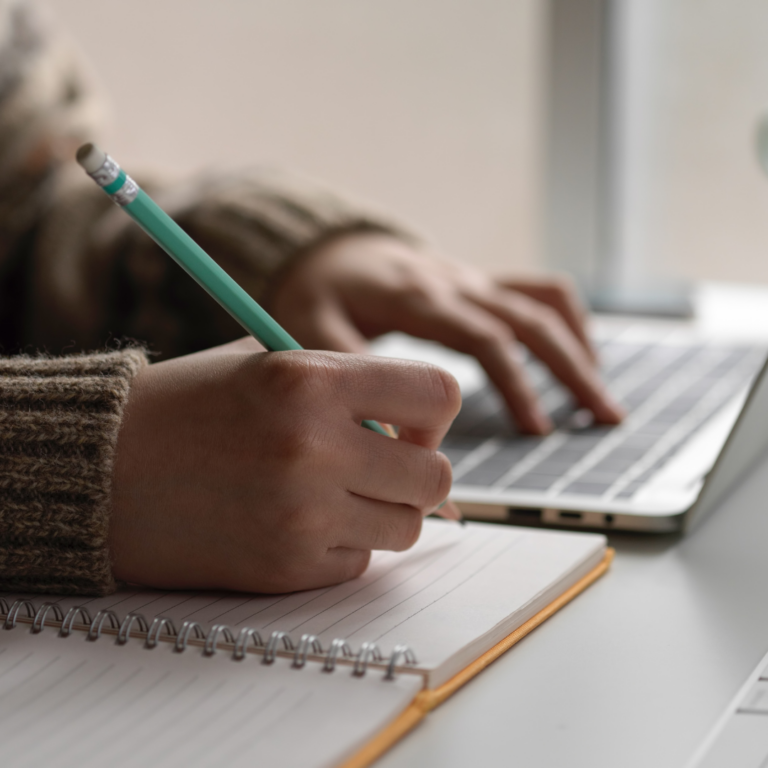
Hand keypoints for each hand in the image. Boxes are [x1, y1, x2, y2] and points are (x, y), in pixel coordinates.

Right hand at [110, 337, 460, 592]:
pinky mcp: (286, 568)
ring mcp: (302, 515)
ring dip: (382, 511)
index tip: (408, 423)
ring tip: (334, 492)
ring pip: (407, 526)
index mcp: (311, 379)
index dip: (433, 412)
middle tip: (378, 465)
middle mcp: (314, 447)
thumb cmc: (188, 408)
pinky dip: (342, 544)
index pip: (440, 394)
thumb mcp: (267, 363)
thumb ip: (350, 384)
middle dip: (416, 471)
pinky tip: (297, 522)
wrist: (104, 472)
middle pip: (436, 475)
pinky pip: (359, 562)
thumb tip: (421, 431)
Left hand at [271, 234, 624, 433]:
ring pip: (544, 305)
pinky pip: (537, 290)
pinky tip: (581, 356)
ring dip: (580, 350)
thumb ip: (353, 390)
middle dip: (572, 371)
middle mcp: (456, 283)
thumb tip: (396, 457)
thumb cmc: (319, 294)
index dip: (517, 384)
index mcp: (420, 298)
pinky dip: (567, 320)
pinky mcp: (478, 284)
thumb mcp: (315, 333)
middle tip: (605, 421)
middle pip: (532, 320)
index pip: (486, 339)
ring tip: (603, 401)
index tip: (538, 431)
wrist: (328, 250)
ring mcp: (472, 280)